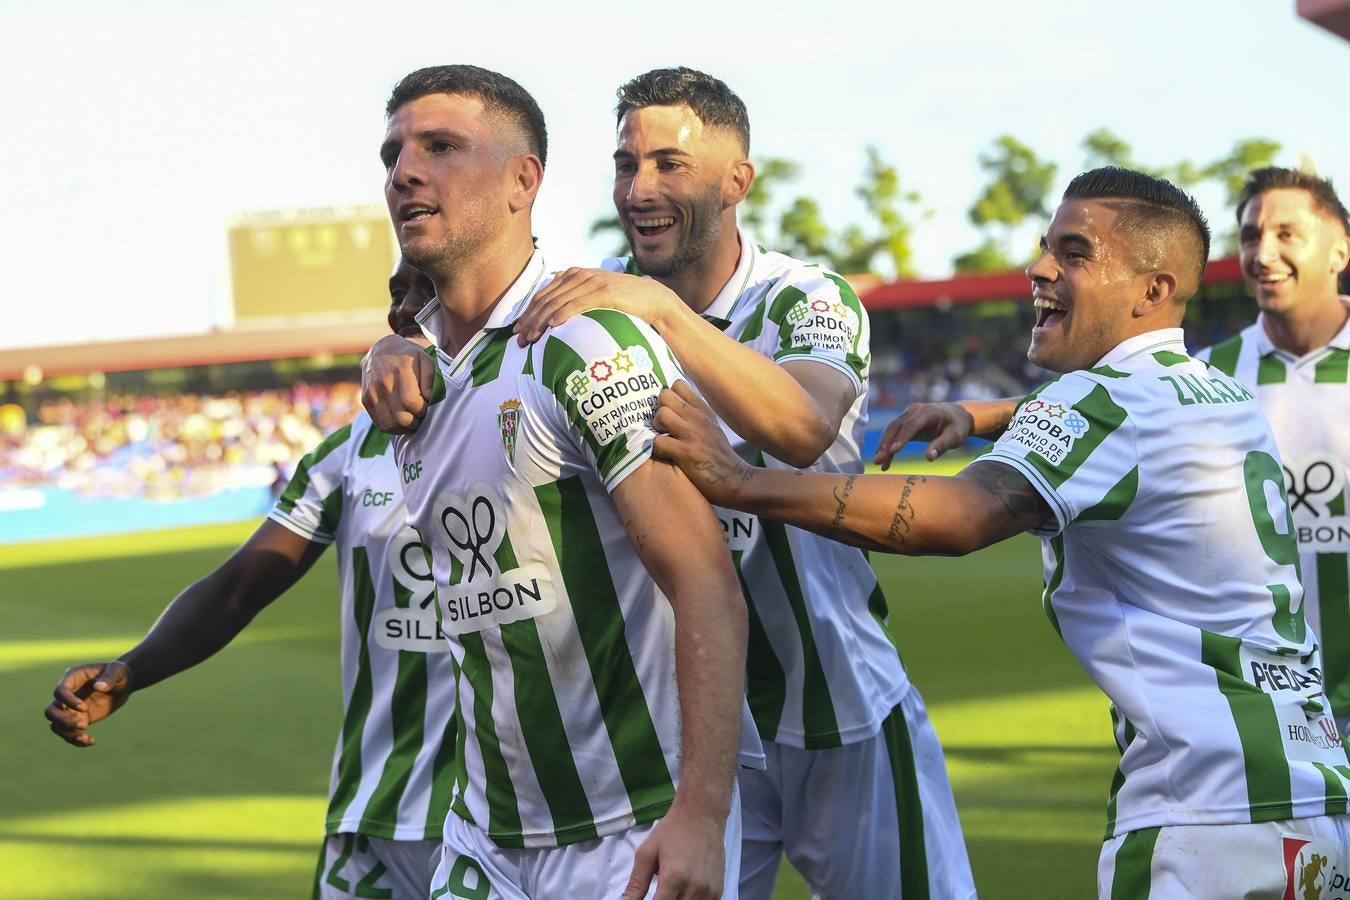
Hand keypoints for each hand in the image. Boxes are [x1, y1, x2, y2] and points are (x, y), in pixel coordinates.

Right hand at [44, 661, 132, 746]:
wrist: (123, 685)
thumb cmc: (119, 673)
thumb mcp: (117, 671)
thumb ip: (109, 678)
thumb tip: (98, 687)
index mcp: (72, 678)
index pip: (60, 692)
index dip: (68, 701)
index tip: (84, 708)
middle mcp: (67, 694)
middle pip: (51, 711)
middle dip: (63, 720)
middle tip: (83, 725)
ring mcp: (70, 709)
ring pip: (56, 725)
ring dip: (68, 733)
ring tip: (86, 738)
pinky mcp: (78, 719)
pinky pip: (69, 732)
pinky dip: (76, 740)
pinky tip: (91, 741)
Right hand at [361, 334, 434, 433]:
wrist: (381, 351)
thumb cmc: (409, 358)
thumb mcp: (426, 359)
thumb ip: (431, 378)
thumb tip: (429, 398)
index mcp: (401, 371)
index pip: (411, 402)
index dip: (423, 410)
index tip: (427, 407)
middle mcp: (383, 382)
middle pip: (401, 418)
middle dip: (415, 422)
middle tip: (421, 416)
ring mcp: (372, 392)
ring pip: (389, 424)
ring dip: (404, 428)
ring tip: (412, 420)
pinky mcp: (365, 400)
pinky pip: (380, 424)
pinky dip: (393, 427)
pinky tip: (401, 420)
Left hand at [513, 269, 678, 345]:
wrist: (652, 299)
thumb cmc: (621, 304)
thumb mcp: (592, 298)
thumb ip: (573, 301)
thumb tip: (551, 320)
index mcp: (572, 275)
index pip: (542, 295)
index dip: (527, 313)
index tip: (517, 331)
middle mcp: (578, 275)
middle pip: (545, 299)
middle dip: (530, 320)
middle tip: (520, 340)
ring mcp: (591, 281)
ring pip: (558, 302)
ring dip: (541, 321)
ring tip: (532, 338)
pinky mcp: (604, 291)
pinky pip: (578, 304)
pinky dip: (563, 314)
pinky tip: (552, 326)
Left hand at [621, 803, 726, 899]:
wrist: (702, 814)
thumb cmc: (672, 830)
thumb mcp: (647, 853)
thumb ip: (636, 883)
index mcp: (674, 879)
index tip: (647, 899)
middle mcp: (694, 889)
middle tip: (658, 892)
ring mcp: (709, 891)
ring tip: (670, 892)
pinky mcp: (718, 890)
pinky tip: (683, 893)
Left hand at [652, 380, 749, 506]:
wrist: (736, 480)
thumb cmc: (719, 455)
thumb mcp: (712, 426)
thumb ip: (695, 414)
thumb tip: (674, 405)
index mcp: (703, 410)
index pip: (678, 384)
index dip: (668, 396)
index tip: (669, 410)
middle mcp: (698, 417)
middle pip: (665, 395)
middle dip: (658, 410)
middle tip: (663, 426)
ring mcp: (692, 434)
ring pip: (661, 415)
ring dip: (656, 428)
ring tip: (664, 439)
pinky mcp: (686, 453)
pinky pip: (658, 442)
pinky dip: (658, 450)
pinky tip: (666, 455)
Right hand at [873, 402, 974, 468]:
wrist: (957, 415)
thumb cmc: (958, 426)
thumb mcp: (956, 436)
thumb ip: (942, 445)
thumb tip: (929, 458)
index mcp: (927, 412)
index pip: (911, 425)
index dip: (901, 438)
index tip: (892, 451)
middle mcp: (914, 411)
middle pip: (896, 427)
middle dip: (886, 444)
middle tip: (878, 461)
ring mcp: (908, 415)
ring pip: (891, 430)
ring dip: (884, 446)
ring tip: (878, 463)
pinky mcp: (905, 422)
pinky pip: (893, 434)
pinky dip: (888, 447)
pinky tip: (885, 461)